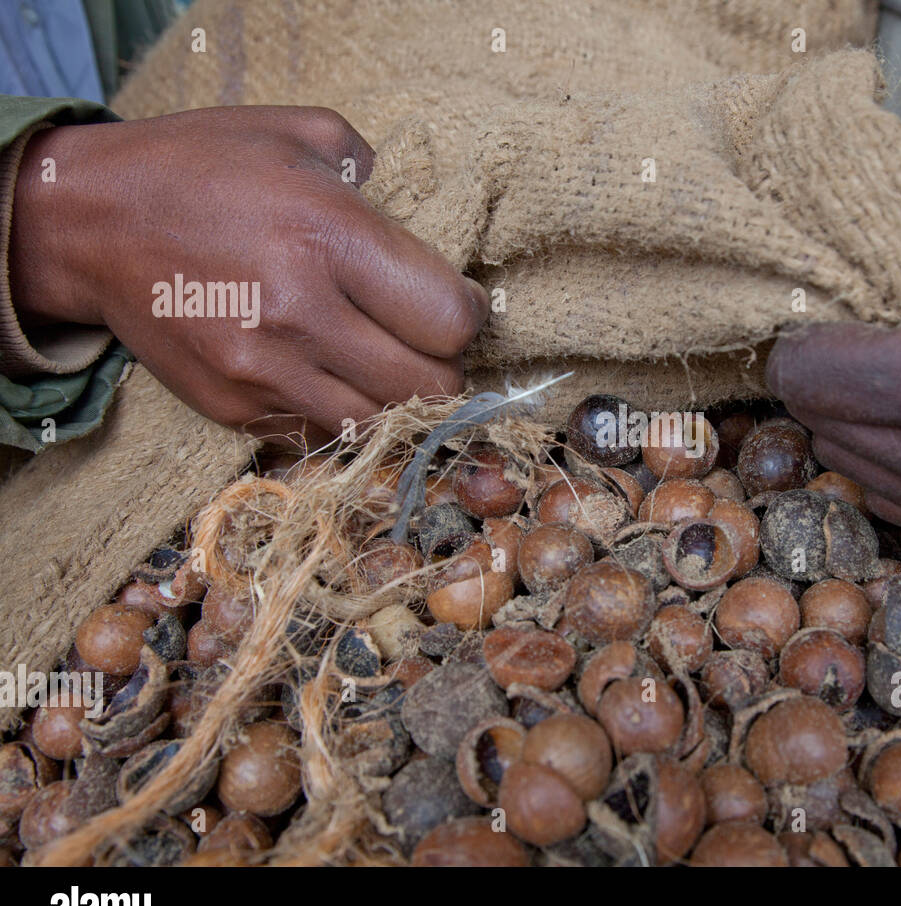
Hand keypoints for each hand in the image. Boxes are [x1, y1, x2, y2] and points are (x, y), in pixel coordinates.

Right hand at [9, 106, 485, 447]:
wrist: (90, 222)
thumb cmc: (203, 168)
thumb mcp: (299, 135)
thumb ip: (376, 172)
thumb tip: (422, 224)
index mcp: (328, 236)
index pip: (449, 319)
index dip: (469, 316)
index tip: (458, 304)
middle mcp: (300, 312)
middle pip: (430, 386)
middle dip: (442, 364)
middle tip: (424, 340)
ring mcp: (264, 370)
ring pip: (382, 421)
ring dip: (396, 397)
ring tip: (381, 360)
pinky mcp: (236, 407)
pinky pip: (324, 433)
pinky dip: (342, 412)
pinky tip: (329, 373)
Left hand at [766, 161, 900, 562]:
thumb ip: (879, 205)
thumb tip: (789, 219)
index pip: (806, 378)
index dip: (805, 332)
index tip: (833, 304)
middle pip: (821, 424)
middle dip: (832, 374)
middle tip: (880, 334)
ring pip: (850, 466)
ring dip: (861, 418)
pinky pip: (895, 501)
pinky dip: (897, 457)